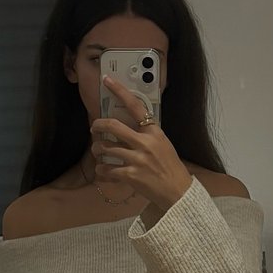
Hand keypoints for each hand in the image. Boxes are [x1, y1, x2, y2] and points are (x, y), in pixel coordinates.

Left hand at [90, 75, 192, 213]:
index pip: (135, 106)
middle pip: (113, 126)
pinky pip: (107, 170)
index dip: (119, 91)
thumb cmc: (170, 168)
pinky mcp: (131, 176)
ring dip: (97, 150)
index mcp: (154, 132)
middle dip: (98, 125)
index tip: (107, 81)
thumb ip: (147, 135)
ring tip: (97, 151)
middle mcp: (145, 143)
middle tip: (94, 128)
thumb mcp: (163, 145)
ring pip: (106, 148)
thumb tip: (129, 128)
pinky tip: (102, 171)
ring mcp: (137, 159)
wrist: (178, 191)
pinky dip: (101, 170)